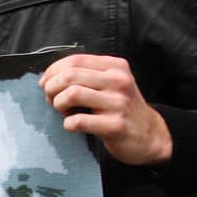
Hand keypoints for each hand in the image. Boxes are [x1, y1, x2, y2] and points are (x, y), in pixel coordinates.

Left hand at [40, 54, 171, 166]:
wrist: (151, 136)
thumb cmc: (123, 109)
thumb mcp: (112, 84)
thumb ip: (88, 76)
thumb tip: (49, 78)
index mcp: (115, 66)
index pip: (75, 60)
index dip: (53, 70)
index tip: (45, 83)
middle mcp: (118, 81)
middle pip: (70, 76)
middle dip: (51, 88)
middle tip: (51, 100)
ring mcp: (118, 103)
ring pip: (72, 94)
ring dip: (58, 104)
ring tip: (62, 112)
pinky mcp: (115, 126)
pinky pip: (78, 121)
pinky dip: (68, 124)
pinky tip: (72, 125)